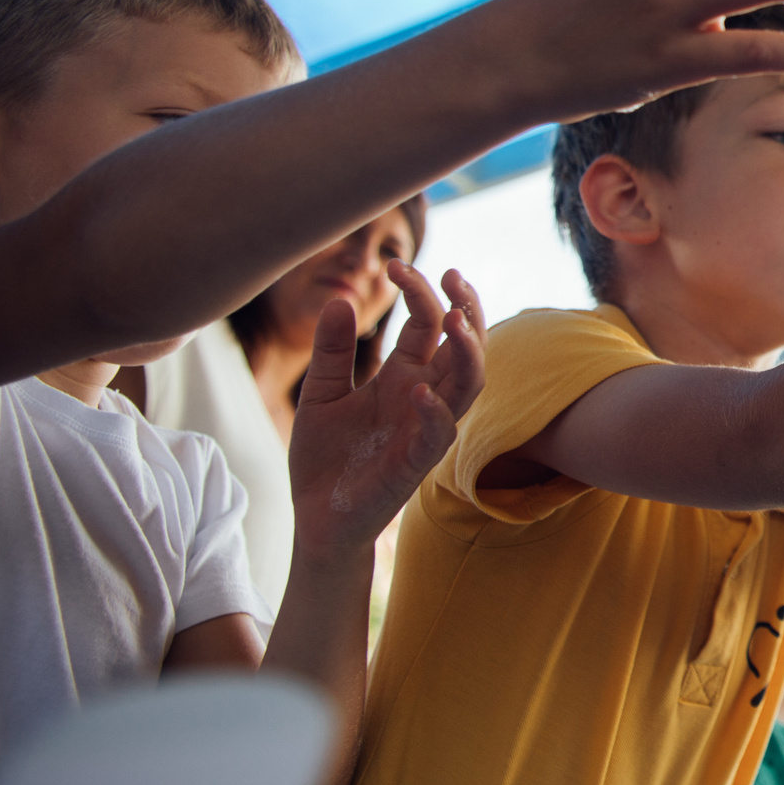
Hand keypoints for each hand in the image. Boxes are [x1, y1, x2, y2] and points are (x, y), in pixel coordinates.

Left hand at [288, 263, 486, 555]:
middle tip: (452, 275)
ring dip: (467, 352)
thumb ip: (330, 351)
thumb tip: (338, 297)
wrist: (315, 520)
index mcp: (404, 378)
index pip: (428, 325)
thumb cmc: (325, 460)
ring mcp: (423, 431)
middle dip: (467, 309)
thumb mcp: (320, 395)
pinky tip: (418, 391)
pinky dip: (433, 413)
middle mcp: (423, 399)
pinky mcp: (412, 466)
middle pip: (464, 347)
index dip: (420, 292)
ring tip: (453, 318)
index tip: (396, 265)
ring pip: (468, 386)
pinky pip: (437, 436)